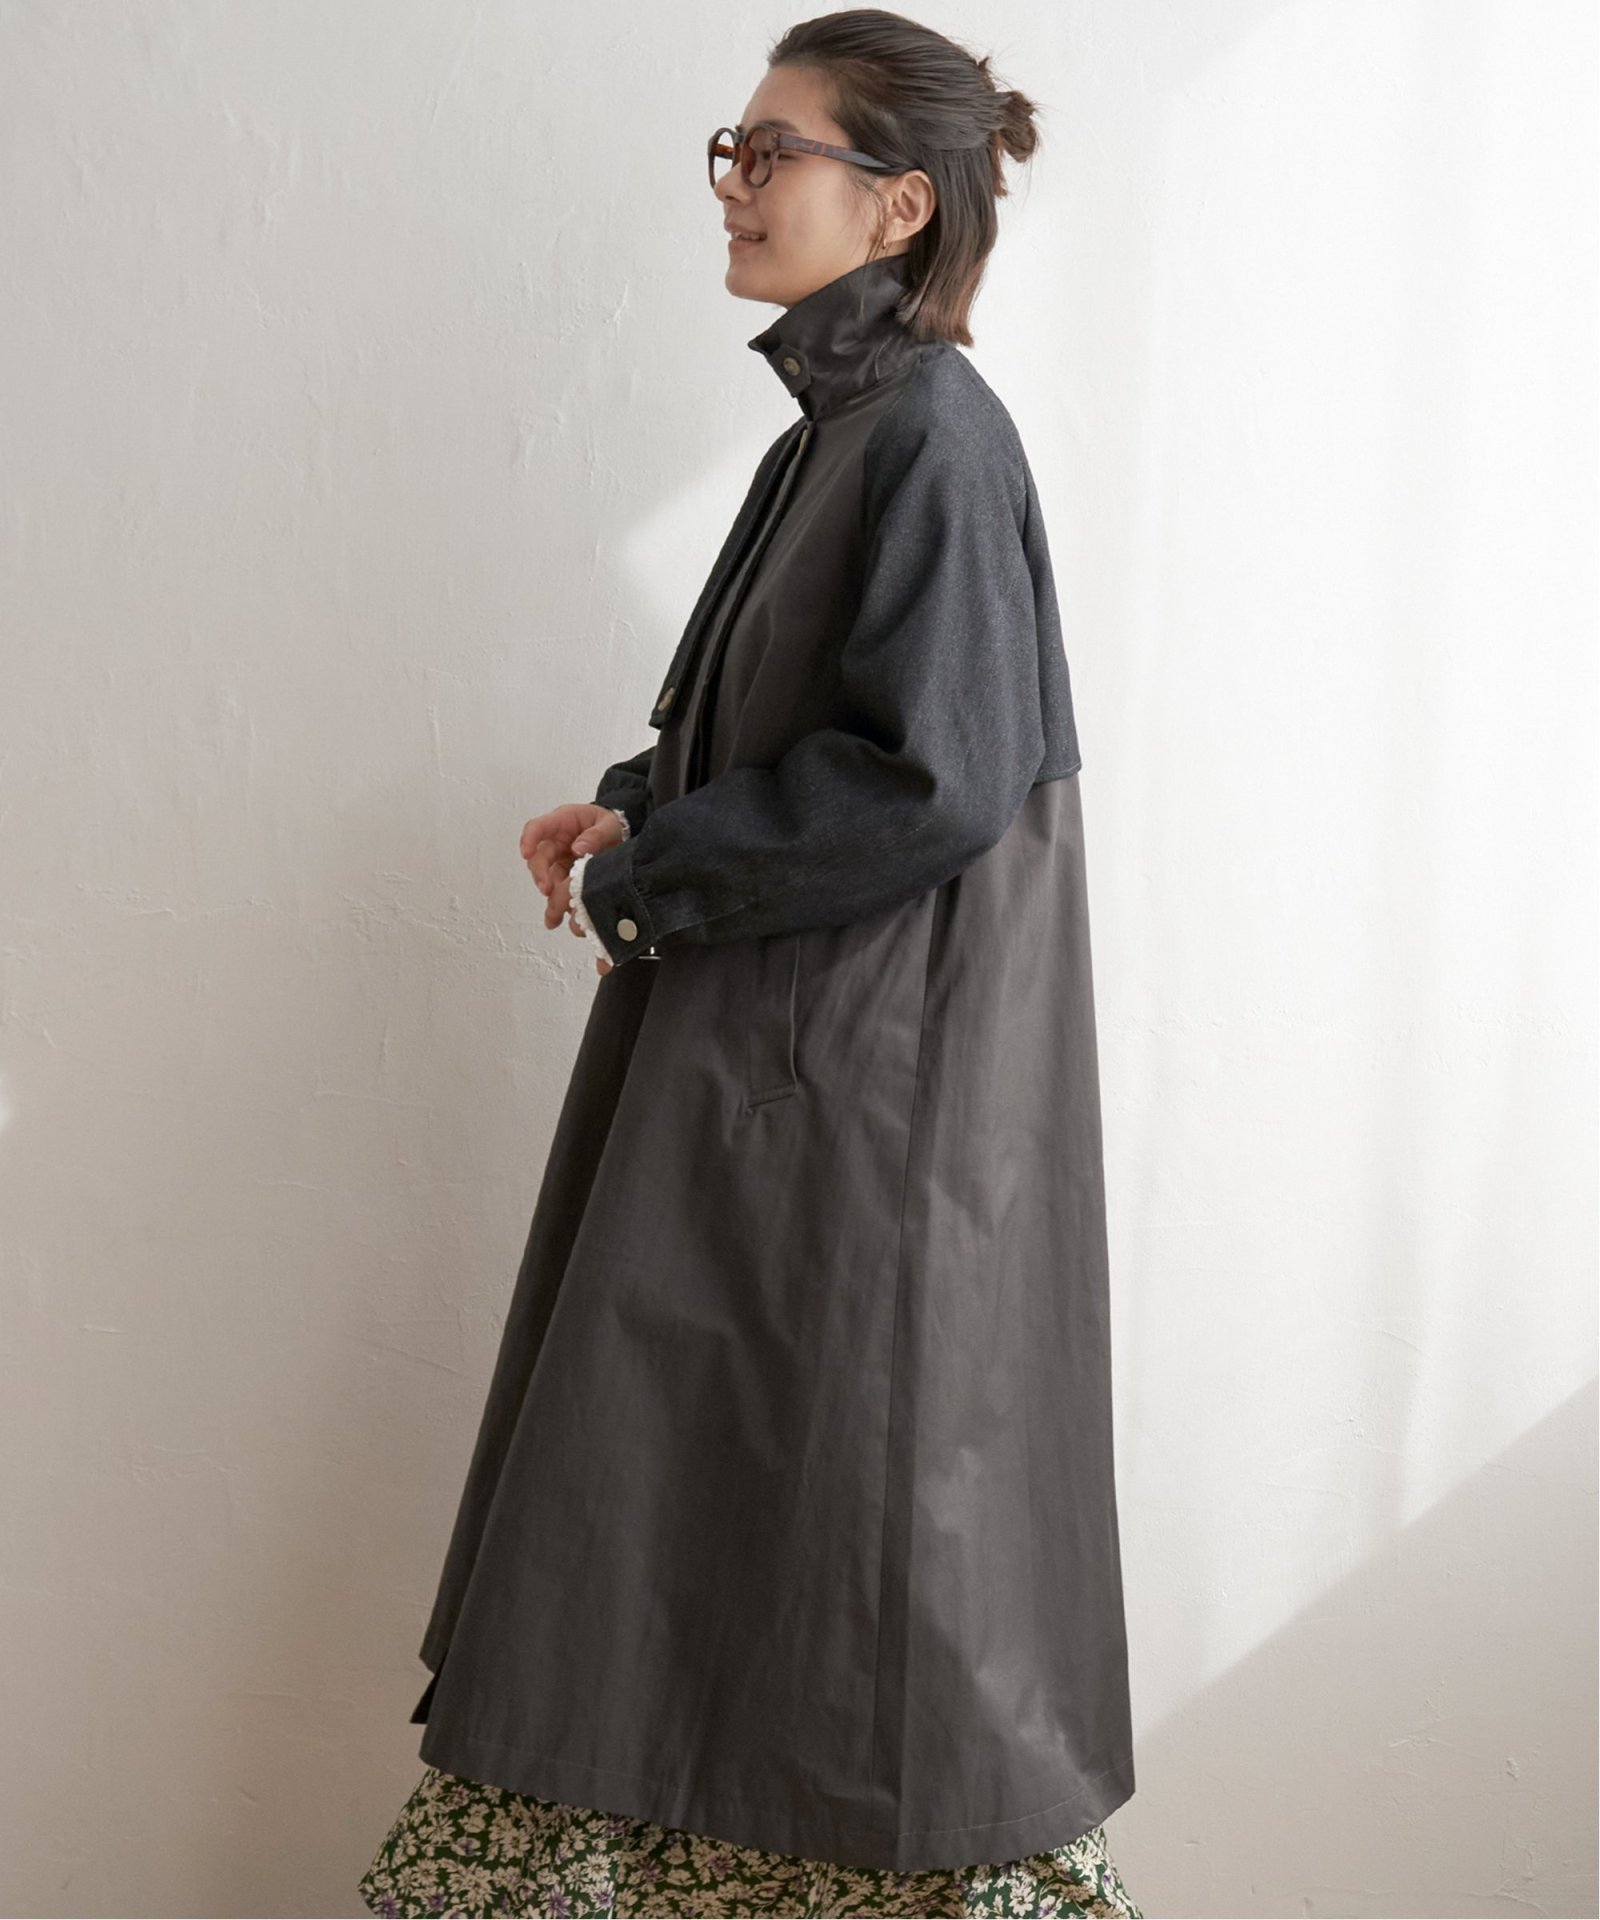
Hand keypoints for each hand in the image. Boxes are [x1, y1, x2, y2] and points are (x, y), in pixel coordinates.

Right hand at [521, 803, 628, 974]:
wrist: (624, 835)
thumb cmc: (611, 824)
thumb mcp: (609, 824)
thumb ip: (597, 835)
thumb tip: (579, 848)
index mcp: (563, 822)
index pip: (537, 827)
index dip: (528, 839)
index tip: (526, 853)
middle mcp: (556, 843)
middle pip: (539, 858)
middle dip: (540, 875)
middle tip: (547, 889)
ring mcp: (560, 862)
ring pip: (547, 880)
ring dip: (550, 898)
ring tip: (555, 915)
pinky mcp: (566, 878)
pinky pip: (559, 893)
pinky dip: (561, 907)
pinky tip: (564, 920)